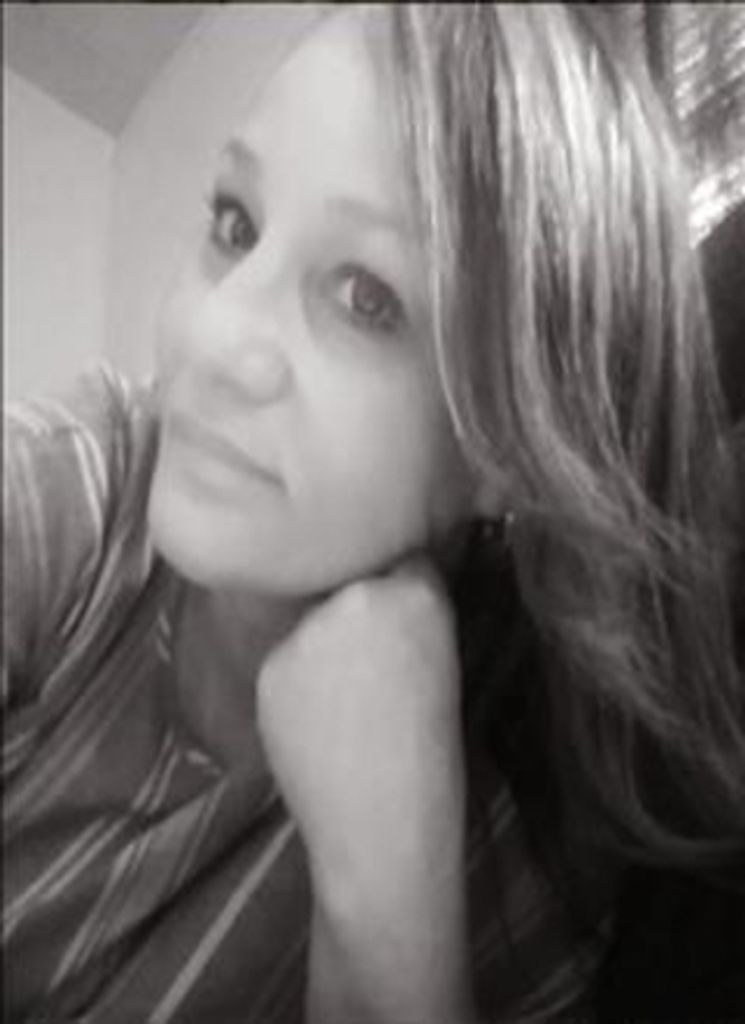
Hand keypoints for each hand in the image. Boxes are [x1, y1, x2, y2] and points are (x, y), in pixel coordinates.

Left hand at [256, 557, 472, 1022]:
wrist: (385, 827)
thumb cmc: (435, 754)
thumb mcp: (444, 664)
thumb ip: (412, 613)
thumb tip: (385, 577)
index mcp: (417, 595)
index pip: (403, 557)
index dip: (402, 585)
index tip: (404, 615)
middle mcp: (357, 598)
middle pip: (352, 583)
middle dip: (359, 609)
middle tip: (377, 665)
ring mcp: (307, 632)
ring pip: (314, 619)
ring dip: (324, 642)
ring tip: (346, 701)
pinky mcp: (270, 667)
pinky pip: (287, 659)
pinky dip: (298, 679)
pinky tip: (318, 719)